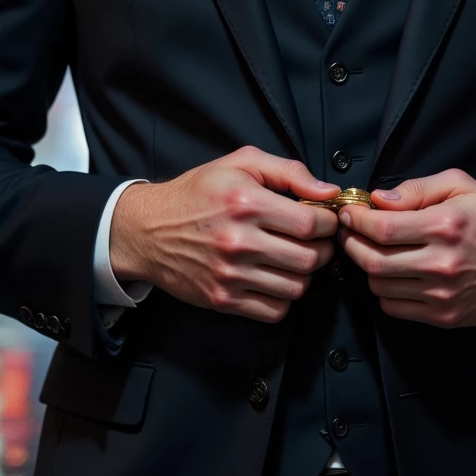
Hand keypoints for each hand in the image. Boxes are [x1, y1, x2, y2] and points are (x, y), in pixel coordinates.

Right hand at [110, 147, 339, 322]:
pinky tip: (275, 277)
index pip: (310, 223)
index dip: (327, 222)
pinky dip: (283, 298)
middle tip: (314, 240)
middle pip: (309, 258)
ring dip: (304, 273)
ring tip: (293, 257)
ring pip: (297, 287)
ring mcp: (230, 275)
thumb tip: (328, 191)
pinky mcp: (223, 300)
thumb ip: (289, 171)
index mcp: (246, 203)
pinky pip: (275, 311)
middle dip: (322, 248)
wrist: (147, 229)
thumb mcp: (240, 163)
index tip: (324, 219)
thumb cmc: (197, 193)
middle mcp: (239, 242)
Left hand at [337, 169, 475, 327]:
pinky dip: (385, 291)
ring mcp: (442, 294)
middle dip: (352, 244)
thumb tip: (379, 200)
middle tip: (350, 232)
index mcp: (445, 226)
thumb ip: (416, 189)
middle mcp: (442, 263)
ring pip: (380, 286)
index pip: (382, 228)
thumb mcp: (461, 185)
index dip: (356, 220)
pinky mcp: (444, 316)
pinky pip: (395, 308)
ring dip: (368, 267)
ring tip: (373, 251)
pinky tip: (393, 274)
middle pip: (373, 260)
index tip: (349, 214)